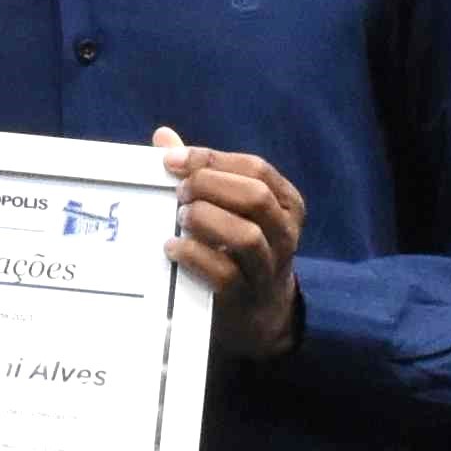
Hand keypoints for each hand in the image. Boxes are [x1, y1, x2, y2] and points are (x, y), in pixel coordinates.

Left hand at [156, 129, 307, 360]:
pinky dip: (194, 256)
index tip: (173, 160)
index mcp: (286, 202)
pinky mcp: (246, 297)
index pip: (256, 168)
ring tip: (181, 218)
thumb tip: (163, 137)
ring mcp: (269, 267)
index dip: (212, 159)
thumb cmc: (239, 248)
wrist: (259, 313)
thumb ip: (202, 173)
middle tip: (180, 192)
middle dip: (210, 187)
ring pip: (246, 236)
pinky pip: (225, 274)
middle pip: (255, 197)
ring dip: (206, 220)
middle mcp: (285, 232)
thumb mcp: (233, 208)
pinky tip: (173, 247)